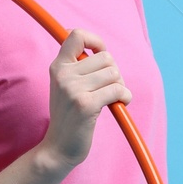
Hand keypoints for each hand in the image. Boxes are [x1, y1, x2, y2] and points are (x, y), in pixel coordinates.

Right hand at [37, 29, 130, 174]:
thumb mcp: (65, 86)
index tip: (100, 54)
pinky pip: (117, 89)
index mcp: (58, 66)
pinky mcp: (86, 105)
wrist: (58, 148)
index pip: (77, 34)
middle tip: (108, 88)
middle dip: (114, 72)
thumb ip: (78, 67)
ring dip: (120, 85)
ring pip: (114, 73)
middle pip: (106, 57)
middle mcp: (63, 74)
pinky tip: (119, 104)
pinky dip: (124, 96)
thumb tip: (102, 49)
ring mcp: (73, 89)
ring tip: (111, 98)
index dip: (96, 41)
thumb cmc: (69, 116)